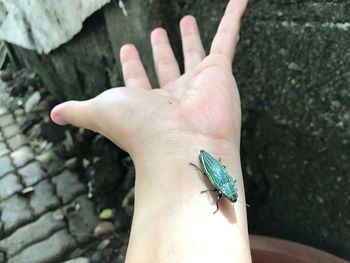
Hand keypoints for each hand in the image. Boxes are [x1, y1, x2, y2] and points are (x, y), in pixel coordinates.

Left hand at [50, 0, 246, 158]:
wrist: (181, 146)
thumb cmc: (140, 131)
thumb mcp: (100, 111)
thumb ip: (79, 110)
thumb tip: (54, 115)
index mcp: (147, 103)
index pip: (137, 79)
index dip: (132, 65)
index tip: (127, 49)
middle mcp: (173, 95)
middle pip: (167, 66)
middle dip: (161, 50)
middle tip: (157, 33)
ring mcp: (198, 83)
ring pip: (196, 52)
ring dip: (190, 38)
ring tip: (185, 20)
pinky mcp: (220, 72)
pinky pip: (228, 38)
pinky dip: (233, 17)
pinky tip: (238, 0)